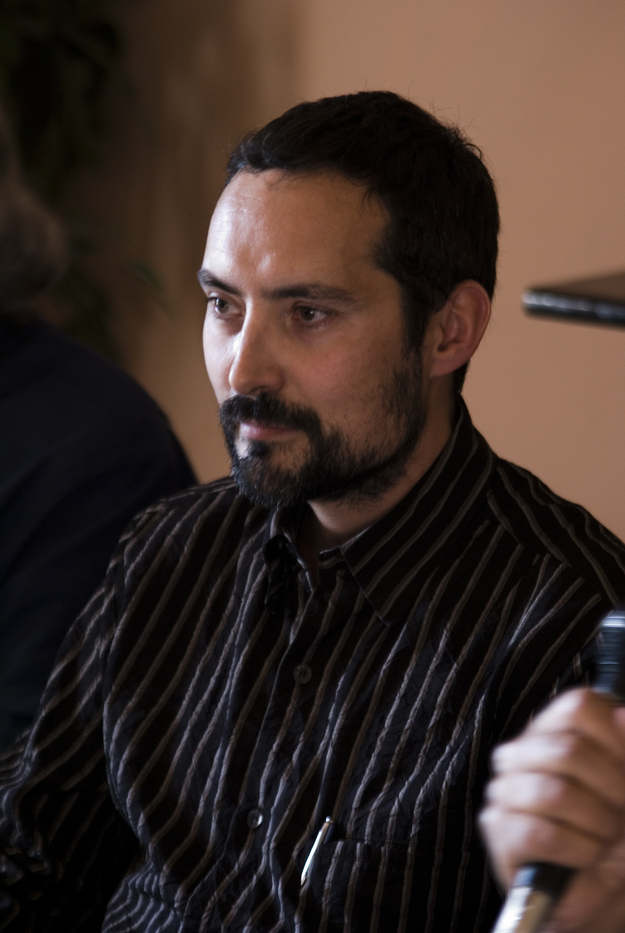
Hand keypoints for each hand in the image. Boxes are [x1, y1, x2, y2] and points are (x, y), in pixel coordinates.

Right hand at [479, 688, 624, 932]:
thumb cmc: (620, 833)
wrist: (608, 890)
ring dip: (597, 826)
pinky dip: (576, 851)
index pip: (578, 707)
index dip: (615, 739)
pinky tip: (585, 857)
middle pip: (569, 750)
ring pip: (554, 793)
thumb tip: (622, 715)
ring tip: (604, 840)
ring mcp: (505, 789)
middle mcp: (522, 752)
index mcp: (555, 729)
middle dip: (612, 792)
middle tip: (621, 817)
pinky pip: (539, 834)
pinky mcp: (499, 831)